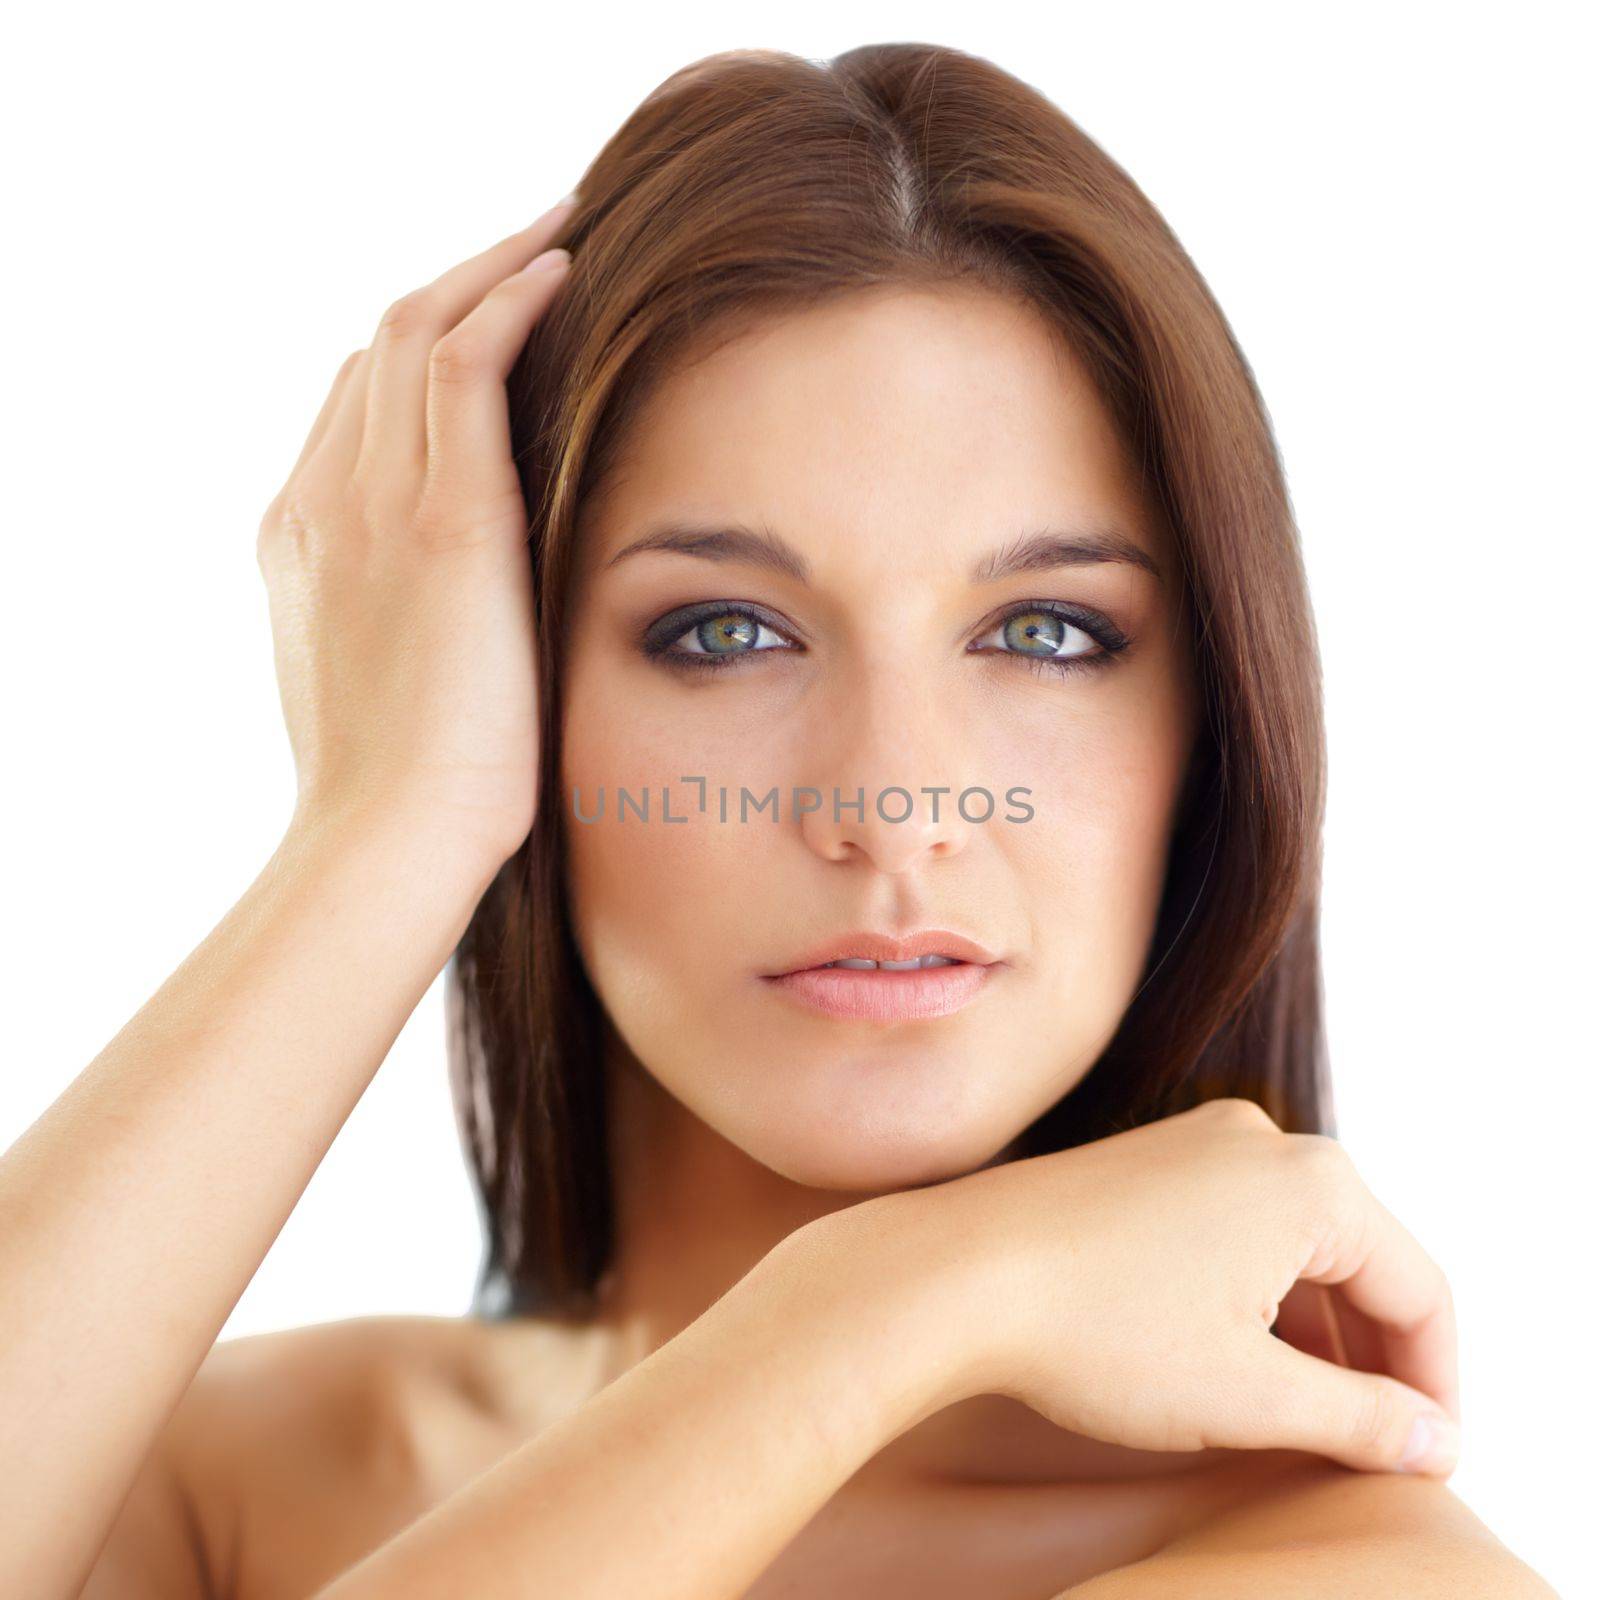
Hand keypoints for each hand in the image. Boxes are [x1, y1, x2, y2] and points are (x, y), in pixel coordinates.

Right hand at [255, 196, 576, 878]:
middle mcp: (326, 500)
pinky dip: (510, 305)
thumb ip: (405, 618)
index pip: (362, 401)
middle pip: (384, 348)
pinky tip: (563, 272)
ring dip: (491, 268)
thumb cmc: (407, 793)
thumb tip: (464, 607)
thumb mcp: (387, 683)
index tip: (491, 319)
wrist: (390, 842)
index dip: (427, 344)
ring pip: (420, 335)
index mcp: (306, 537)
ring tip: (559, 229)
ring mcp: (373, 504)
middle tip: (534, 244)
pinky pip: (466, 368)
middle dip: (457, 284)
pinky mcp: (443, 521)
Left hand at [861, 1097, 1460, 1477]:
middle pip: (1361, 1259)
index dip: (1435, 1385)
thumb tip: (1434, 1437)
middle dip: (1374, 1357)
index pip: (1420, 1292)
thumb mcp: (1249, 1394)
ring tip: (1305, 1417)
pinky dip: (1254, 1295)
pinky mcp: (1145, 1161)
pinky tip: (1234, 1357)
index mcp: (1310, 1182)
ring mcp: (1195, 1142)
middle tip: (1374, 1447)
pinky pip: (1235, 1228)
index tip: (1429, 1460)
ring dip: (1312, 1330)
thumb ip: (1362, 1419)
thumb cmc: (1099, 1331)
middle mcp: (1260, 1140)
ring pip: (1295, 1245)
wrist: (954, 1273)